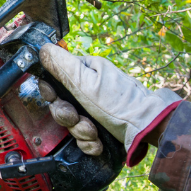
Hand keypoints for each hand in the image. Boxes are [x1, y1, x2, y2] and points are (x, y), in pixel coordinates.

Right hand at [39, 43, 181, 161]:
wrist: (148, 130)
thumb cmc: (119, 103)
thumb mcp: (86, 81)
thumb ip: (61, 65)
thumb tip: (42, 48)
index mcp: (85, 71)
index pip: (54, 80)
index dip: (51, 93)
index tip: (55, 99)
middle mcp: (89, 89)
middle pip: (61, 105)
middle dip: (68, 117)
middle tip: (78, 118)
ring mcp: (95, 110)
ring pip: (71, 123)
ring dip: (80, 131)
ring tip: (94, 132)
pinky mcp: (100, 128)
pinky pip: (82, 137)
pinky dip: (89, 142)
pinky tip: (98, 141)